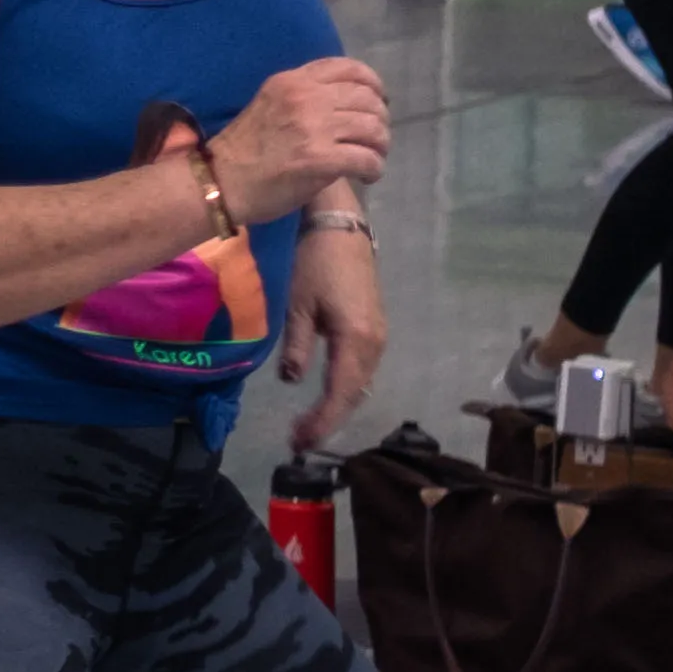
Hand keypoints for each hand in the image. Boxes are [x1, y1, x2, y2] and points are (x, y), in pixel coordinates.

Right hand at [210, 52, 392, 217]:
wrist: (221, 182)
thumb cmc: (244, 149)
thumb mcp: (270, 104)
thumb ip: (304, 97)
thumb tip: (346, 104)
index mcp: (293, 81)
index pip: (348, 68)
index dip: (373, 84)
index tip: (378, 101)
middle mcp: (306, 98)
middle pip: (367, 99)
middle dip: (380, 121)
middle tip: (375, 139)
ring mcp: (314, 128)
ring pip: (374, 128)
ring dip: (380, 146)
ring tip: (373, 158)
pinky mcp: (321, 159)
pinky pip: (367, 159)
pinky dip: (374, 169)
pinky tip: (367, 175)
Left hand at [286, 217, 387, 451]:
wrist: (341, 229)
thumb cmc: (314, 262)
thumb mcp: (297, 305)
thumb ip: (297, 346)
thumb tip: (292, 381)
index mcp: (357, 340)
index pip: (340, 393)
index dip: (322, 422)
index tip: (299, 442)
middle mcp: (375, 344)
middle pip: (354, 394)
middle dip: (328, 421)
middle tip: (298, 442)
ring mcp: (380, 337)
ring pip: (360, 384)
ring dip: (336, 407)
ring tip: (307, 427)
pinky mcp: (375, 330)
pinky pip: (361, 370)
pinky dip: (344, 389)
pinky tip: (325, 399)